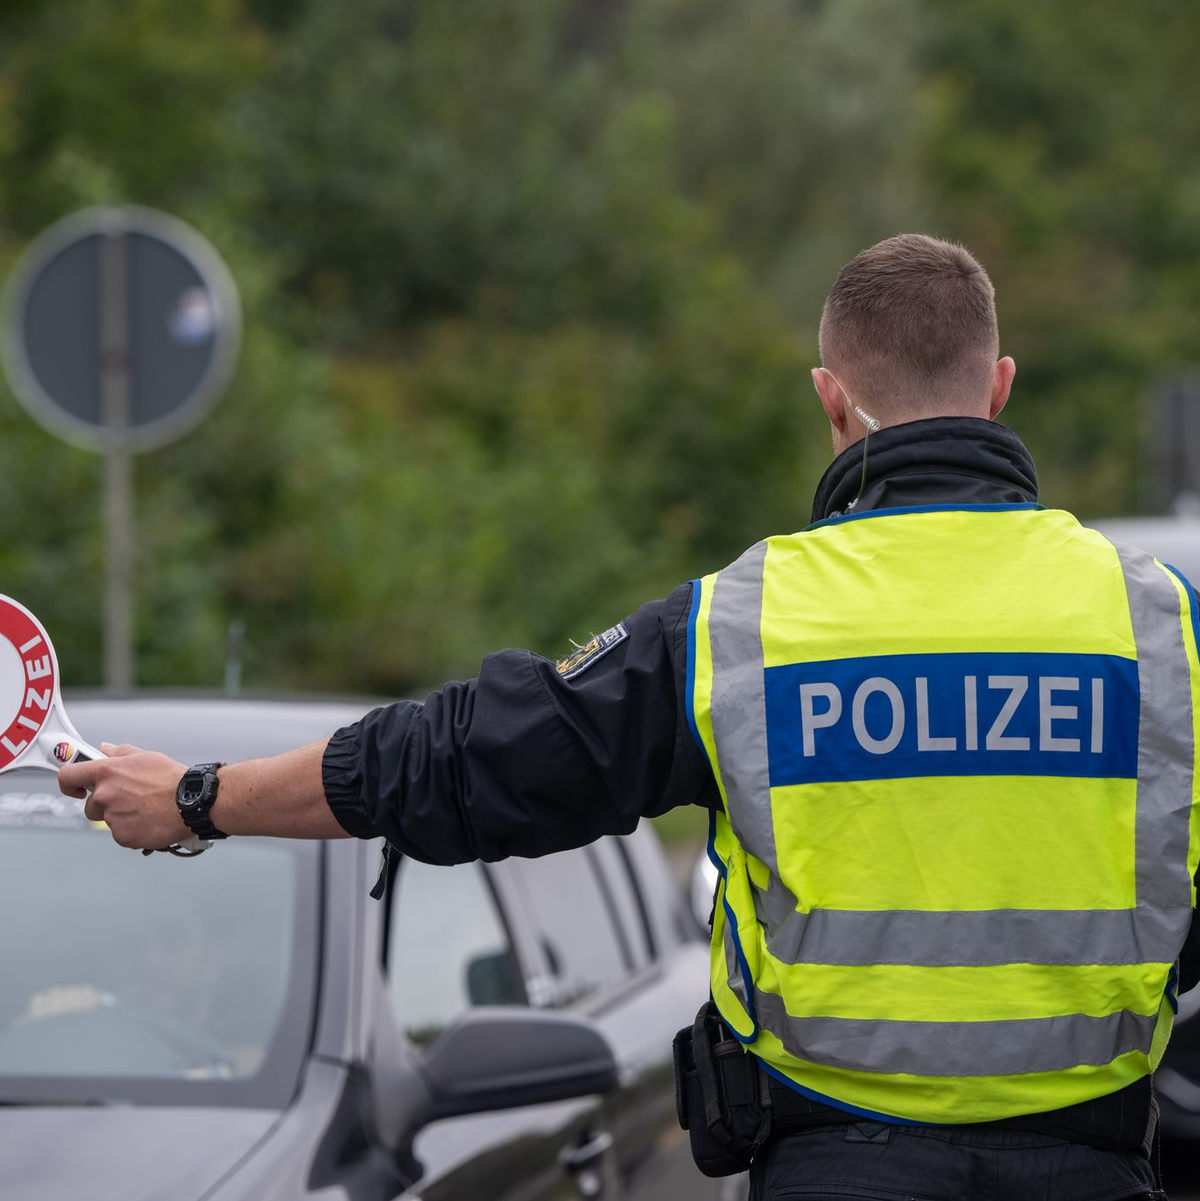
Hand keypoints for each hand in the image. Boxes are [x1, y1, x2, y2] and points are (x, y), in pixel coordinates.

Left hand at [58, 742, 190, 850]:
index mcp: (107, 772)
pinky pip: (121, 834)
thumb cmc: (171, 778)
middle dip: (106, 805)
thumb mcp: (146, 757)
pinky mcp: (123, 836)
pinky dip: (133, 831)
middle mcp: (104, 795)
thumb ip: (120, 753)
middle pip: (91, 806)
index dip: (69, 784)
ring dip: (122, 817)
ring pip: (109, 820)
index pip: (68, 776)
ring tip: (147, 810)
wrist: (192, 802)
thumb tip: (104, 749)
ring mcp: (112, 818)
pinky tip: (150, 821)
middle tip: (131, 800)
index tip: (76, 789)